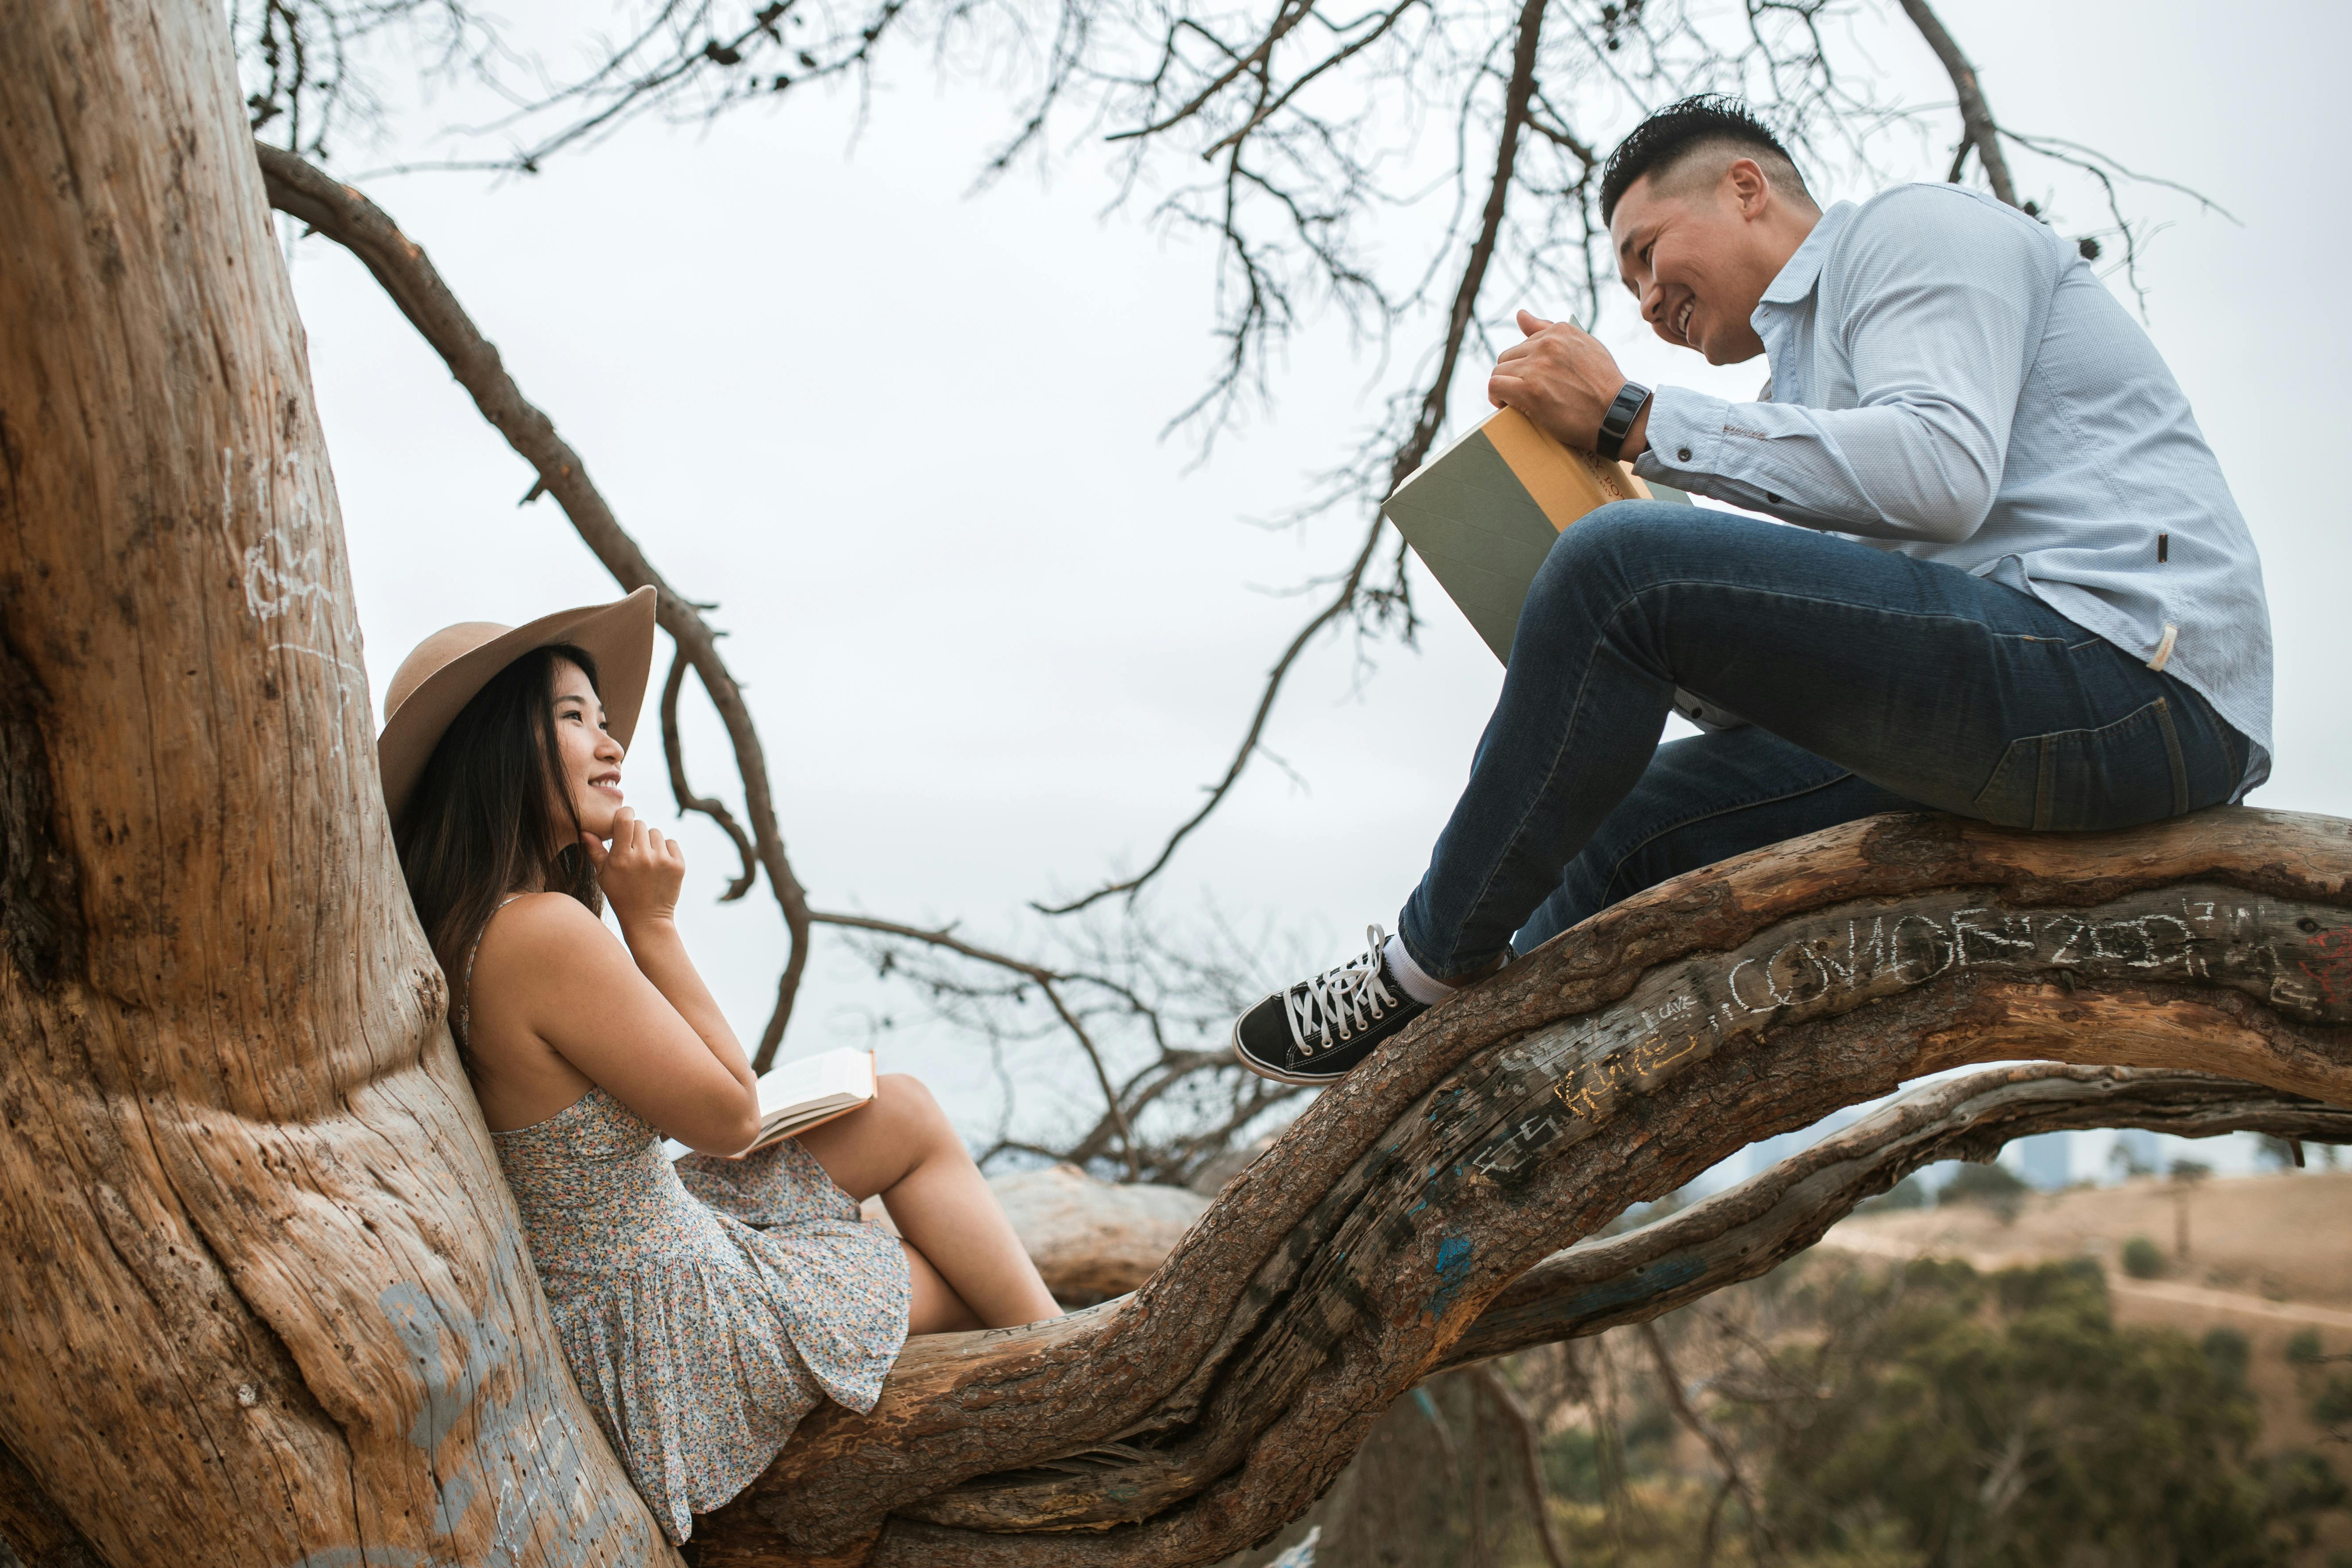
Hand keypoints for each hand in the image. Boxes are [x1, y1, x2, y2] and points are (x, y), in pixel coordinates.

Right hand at [582, 807, 684, 932]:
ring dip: (650, 841)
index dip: (625, 814)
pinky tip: (657, 864)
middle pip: (640, 824)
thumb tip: (584, 830)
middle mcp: (643, 857)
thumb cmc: (620, 895)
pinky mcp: (678, 865)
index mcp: (622, 858)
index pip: (625, 820)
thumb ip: (595, 851)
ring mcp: (662, 861)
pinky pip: (670, 842)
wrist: (647, 919)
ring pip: (655, 832)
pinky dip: (665, 849)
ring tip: (645, 859)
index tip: (624, 818)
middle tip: (633, 849)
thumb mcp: (603, 875)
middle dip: (635, 832)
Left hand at [1488, 310, 1645, 456]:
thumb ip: (1549, 329)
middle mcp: (1547, 344)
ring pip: (1499, 371)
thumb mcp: (1585, 346)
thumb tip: (1520, 314)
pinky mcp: (1529, 390)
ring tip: (1516, 402)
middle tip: (1525, 394)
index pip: (1525, 344)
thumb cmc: (1603, 385)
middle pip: (1508, 357)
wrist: (1616, 414)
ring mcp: (1537, 366)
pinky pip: (1495, 386)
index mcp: (1560, 331)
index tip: (1535, 381)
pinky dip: (1496, 397)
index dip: (1526, 366)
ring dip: (1504, 388)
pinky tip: (1505, 405)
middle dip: (1513, 376)